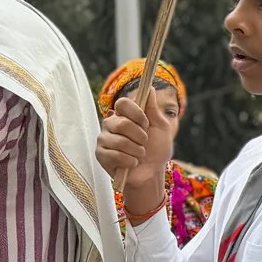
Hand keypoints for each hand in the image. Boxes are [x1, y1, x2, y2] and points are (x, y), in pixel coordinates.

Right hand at [96, 93, 171, 216]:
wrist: (152, 173)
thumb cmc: (156, 149)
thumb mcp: (160, 127)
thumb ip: (153, 109)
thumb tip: (150, 88)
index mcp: (124, 115)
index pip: (122, 103)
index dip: (136, 114)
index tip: (146, 124)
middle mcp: (110, 124)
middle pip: (121, 123)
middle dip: (140, 136)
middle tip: (145, 143)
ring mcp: (104, 139)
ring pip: (119, 141)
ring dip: (137, 151)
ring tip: (139, 155)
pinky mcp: (100, 154)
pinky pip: (114, 155)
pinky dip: (129, 161)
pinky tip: (132, 163)